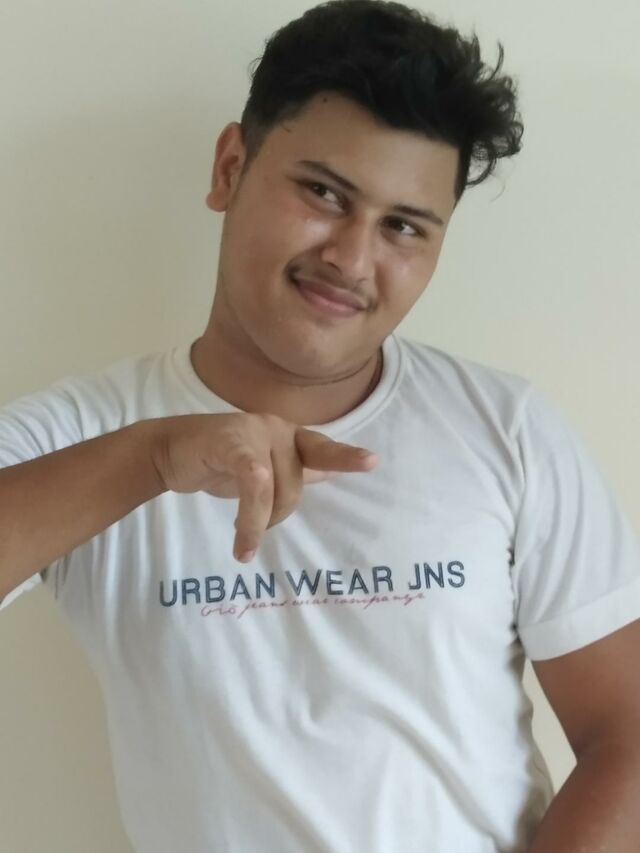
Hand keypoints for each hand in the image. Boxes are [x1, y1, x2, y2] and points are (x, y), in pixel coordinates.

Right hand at [149, 412, 377, 561]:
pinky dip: (250, 519)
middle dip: (278, 513)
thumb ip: (294, 470)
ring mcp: (254, 432)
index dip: (345, 457)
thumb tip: (332, 474)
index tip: (371, 463)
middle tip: (255, 527)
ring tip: (242, 539)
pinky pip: (254, 485)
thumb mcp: (262, 467)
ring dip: (259, 523)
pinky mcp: (232, 443)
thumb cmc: (219, 460)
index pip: (321, 448)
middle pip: (297, 483)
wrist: (169, 450)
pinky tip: (241, 544)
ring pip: (276, 488)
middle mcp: (276, 429)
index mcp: (288, 436)